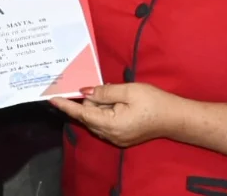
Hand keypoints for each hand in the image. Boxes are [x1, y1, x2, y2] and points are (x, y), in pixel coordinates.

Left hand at [48, 83, 175, 147]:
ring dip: (102, 105)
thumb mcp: (128, 91)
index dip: (66, 106)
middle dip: (94, 100)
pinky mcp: (122, 137)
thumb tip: (85, 92)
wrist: (175, 118)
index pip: (81, 114)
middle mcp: (110, 135)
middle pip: (89, 115)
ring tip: (120, 96)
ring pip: (97, 119)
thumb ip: (104, 92)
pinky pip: (106, 123)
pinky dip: (108, 111)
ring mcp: (116, 138)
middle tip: (109, 88)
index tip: (52, 98)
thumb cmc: (154, 102)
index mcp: (110, 124)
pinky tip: (121, 103)